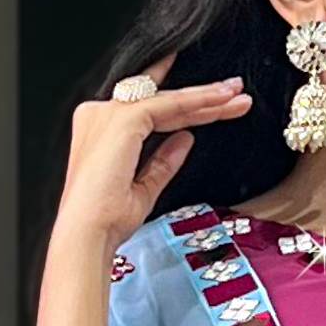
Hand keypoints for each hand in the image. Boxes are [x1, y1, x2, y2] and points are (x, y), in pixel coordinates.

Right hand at [52, 69, 253, 253]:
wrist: (88, 232)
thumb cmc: (106, 220)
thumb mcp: (143, 189)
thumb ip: (163, 162)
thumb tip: (186, 139)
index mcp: (100, 131)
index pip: (146, 107)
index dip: (178, 99)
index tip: (204, 92)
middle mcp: (101, 115)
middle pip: (161, 101)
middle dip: (201, 99)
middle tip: (234, 94)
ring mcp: (111, 113)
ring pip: (168, 99)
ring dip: (206, 97)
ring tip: (237, 95)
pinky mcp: (125, 118)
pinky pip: (169, 104)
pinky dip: (197, 102)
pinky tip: (221, 100)